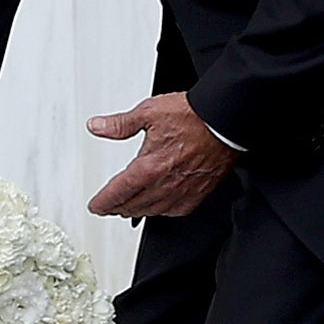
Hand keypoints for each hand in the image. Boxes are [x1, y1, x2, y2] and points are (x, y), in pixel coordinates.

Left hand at [87, 93, 234, 218]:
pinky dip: (163, 211)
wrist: (227, 120)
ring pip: (152, 211)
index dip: (103, 203)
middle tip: (108, 206)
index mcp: (149, 167)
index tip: (96, 206)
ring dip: (137, 211)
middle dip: (117, 208)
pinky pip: (176, 211)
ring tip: (128, 208)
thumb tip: (97, 127)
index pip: (117, 193)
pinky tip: (158, 206)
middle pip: (133, 206)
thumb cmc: (194, 116)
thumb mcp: (149, 112)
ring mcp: (184, 191)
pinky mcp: (199, 192)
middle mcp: (165, 183)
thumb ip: (120, 124)